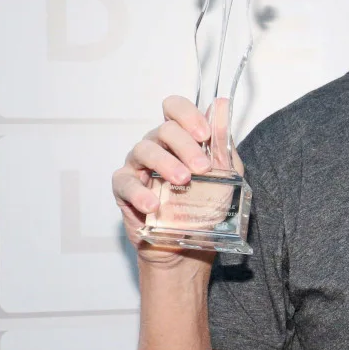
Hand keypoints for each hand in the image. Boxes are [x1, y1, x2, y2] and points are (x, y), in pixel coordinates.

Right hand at [112, 96, 214, 263]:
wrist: (191, 245)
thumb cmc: (206, 205)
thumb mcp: (224, 173)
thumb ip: (221, 141)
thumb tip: (220, 104)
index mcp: (180, 138)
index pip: (174, 108)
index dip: (187, 115)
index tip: (204, 135)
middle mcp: (157, 146)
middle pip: (164, 129)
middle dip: (185, 146)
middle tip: (202, 168)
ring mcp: (138, 166)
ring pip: (143, 149)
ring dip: (165, 163)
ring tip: (183, 181)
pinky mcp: (124, 190)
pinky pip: (125, 182)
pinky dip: (139, 192)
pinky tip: (153, 204)